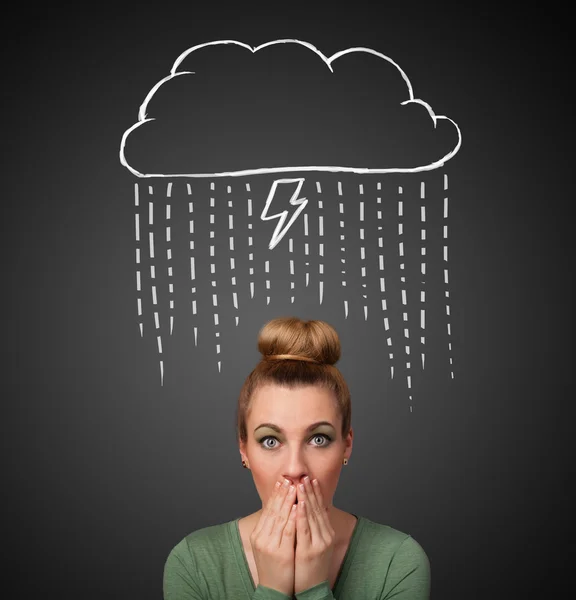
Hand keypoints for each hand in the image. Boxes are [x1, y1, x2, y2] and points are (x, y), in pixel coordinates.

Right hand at [250, 479, 297, 596]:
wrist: (272, 591)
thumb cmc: (273, 568)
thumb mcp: (267, 546)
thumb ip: (271, 529)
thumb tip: (279, 510)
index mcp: (258, 535)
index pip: (268, 510)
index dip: (276, 495)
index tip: (282, 482)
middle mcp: (262, 538)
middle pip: (273, 510)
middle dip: (282, 493)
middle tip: (288, 479)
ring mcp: (270, 545)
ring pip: (280, 518)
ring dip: (288, 501)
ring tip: (294, 487)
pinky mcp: (280, 553)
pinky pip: (288, 531)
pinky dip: (293, 518)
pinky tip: (298, 507)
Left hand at [294, 477, 335, 594]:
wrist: (313, 590)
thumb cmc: (311, 567)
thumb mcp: (316, 545)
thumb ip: (315, 528)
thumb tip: (313, 510)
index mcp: (327, 533)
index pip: (321, 508)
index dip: (316, 493)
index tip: (311, 479)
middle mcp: (325, 536)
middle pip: (317, 509)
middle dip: (310, 491)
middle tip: (305, 476)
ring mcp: (318, 543)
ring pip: (311, 516)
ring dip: (306, 498)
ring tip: (301, 484)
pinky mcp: (309, 551)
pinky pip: (305, 529)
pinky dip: (303, 515)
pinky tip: (300, 504)